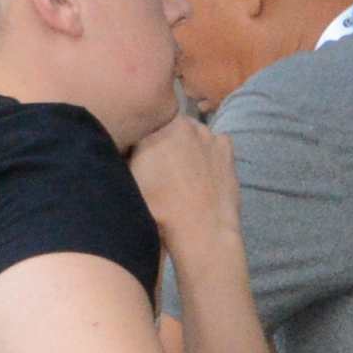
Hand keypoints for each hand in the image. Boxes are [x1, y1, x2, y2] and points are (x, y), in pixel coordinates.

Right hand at [128, 100, 243, 261]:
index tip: (139, 156)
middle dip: (163, 139)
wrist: (201, 229)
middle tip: (161, 167)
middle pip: (168, 125)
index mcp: (155, 128)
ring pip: (192, 132)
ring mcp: (207, 134)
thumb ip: (125, 155)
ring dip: (186, 144)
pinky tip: (203, 171)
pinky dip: (208, 150)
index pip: (142, 123)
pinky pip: (214, 141)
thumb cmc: (159, 209)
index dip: (139, 139)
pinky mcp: (226, 148)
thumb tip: (126, 146)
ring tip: (183, 173)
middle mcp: (182, 124)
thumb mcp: (129, 180)